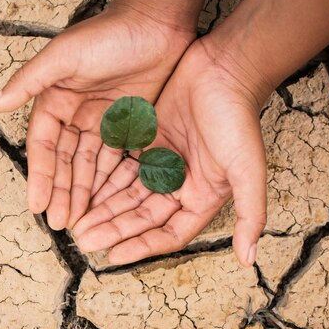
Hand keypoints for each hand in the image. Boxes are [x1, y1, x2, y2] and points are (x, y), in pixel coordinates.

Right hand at [0, 6, 194, 229]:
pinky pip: (116, 160)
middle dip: (62, 192)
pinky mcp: (127, 126)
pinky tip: (105, 204)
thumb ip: (29, 82)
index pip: (44, 147)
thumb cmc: (108, 35)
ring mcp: (102, 122)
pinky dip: (109, 181)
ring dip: (83, 193)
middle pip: (66, 162)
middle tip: (61, 224)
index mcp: (55, 100)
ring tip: (79, 222)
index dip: (41, 177)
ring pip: (89, 166)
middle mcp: (75, 115)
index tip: (37, 205)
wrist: (156, 24)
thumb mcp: (63, 56)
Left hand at [72, 39, 268, 266]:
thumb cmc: (238, 118)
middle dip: (114, 229)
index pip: (167, 232)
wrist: (223, 68)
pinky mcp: (146, 141)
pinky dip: (104, 180)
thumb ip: (250, 214)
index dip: (141, 246)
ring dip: (105, 209)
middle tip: (84, 240)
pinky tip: (84, 192)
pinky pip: (121, 166)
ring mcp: (161, 162)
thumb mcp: (247, 169)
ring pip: (127, 193)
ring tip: (78, 224)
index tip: (113, 257)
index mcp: (202, 196)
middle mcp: (180, 184)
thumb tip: (249, 260)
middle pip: (141, 216)